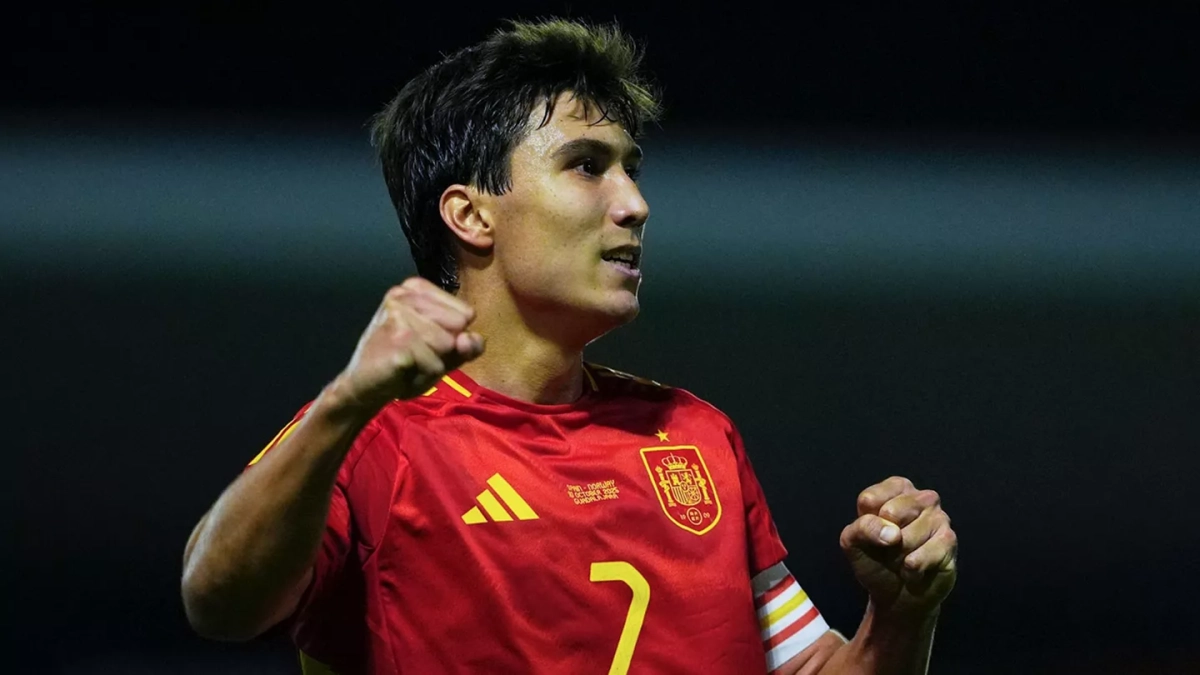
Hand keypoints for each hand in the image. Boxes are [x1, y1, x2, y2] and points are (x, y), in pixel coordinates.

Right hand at [336, 277, 483, 409]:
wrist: (366, 386)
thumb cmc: (407, 364)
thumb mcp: (445, 351)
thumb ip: (469, 344)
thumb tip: (469, 338)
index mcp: (416, 288)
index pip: (466, 313)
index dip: (454, 337)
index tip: (426, 343)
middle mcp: (404, 295)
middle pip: (458, 326)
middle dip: (444, 351)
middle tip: (416, 355)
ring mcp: (398, 315)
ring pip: (447, 344)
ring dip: (433, 366)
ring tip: (410, 364)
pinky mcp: (397, 341)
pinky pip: (435, 365)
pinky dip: (423, 378)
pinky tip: (402, 374)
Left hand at [840, 476, 956, 618]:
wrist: (897, 596)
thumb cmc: (875, 560)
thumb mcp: (853, 542)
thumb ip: (862, 528)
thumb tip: (892, 534)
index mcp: (897, 489)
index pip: (869, 499)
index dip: (865, 524)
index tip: (872, 533)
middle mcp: (922, 498)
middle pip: (891, 513)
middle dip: (883, 541)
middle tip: (889, 549)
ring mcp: (940, 518)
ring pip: (906, 538)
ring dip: (897, 558)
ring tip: (902, 560)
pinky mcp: (949, 543)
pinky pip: (920, 556)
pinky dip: (910, 570)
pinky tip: (913, 571)